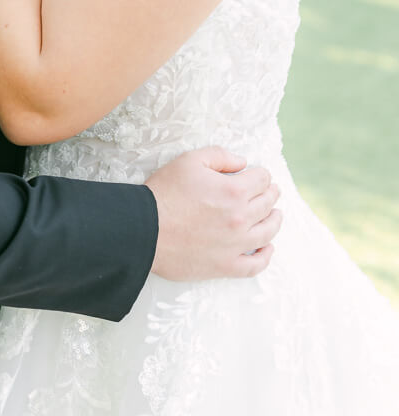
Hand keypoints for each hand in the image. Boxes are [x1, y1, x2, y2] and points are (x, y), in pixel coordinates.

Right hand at [147, 146, 281, 280]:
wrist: (144, 229)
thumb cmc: (165, 192)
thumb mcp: (190, 160)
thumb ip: (220, 156)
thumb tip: (242, 163)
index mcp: (234, 191)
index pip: (262, 179)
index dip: (261, 174)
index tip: (258, 174)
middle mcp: (240, 218)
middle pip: (268, 204)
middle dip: (271, 193)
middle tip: (271, 191)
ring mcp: (235, 245)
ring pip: (268, 232)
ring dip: (275, 221)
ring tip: (276, 215)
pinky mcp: (225, 266)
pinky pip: (255, 265)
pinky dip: (266, 256)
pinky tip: (268, 248)